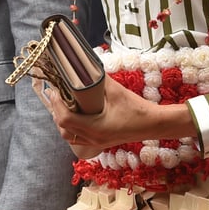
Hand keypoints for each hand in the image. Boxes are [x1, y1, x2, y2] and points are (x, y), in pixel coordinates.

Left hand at [48, 74, 195, 148]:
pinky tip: (74, 116)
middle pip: (64, 130)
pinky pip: (78, 139)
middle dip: (56, 112)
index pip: (66, 119)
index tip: (54, 91)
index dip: (57, 105)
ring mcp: (97, 143)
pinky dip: (72, 128)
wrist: (153, 124)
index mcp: (96, 128)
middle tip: (55, 96)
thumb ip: (97, 80)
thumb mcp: (116, 90)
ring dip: (62, 122)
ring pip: (70, 136)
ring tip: (62, 105)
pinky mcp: (101, 143)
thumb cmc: (137, 107)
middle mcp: (94, 138)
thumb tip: (83, 66)